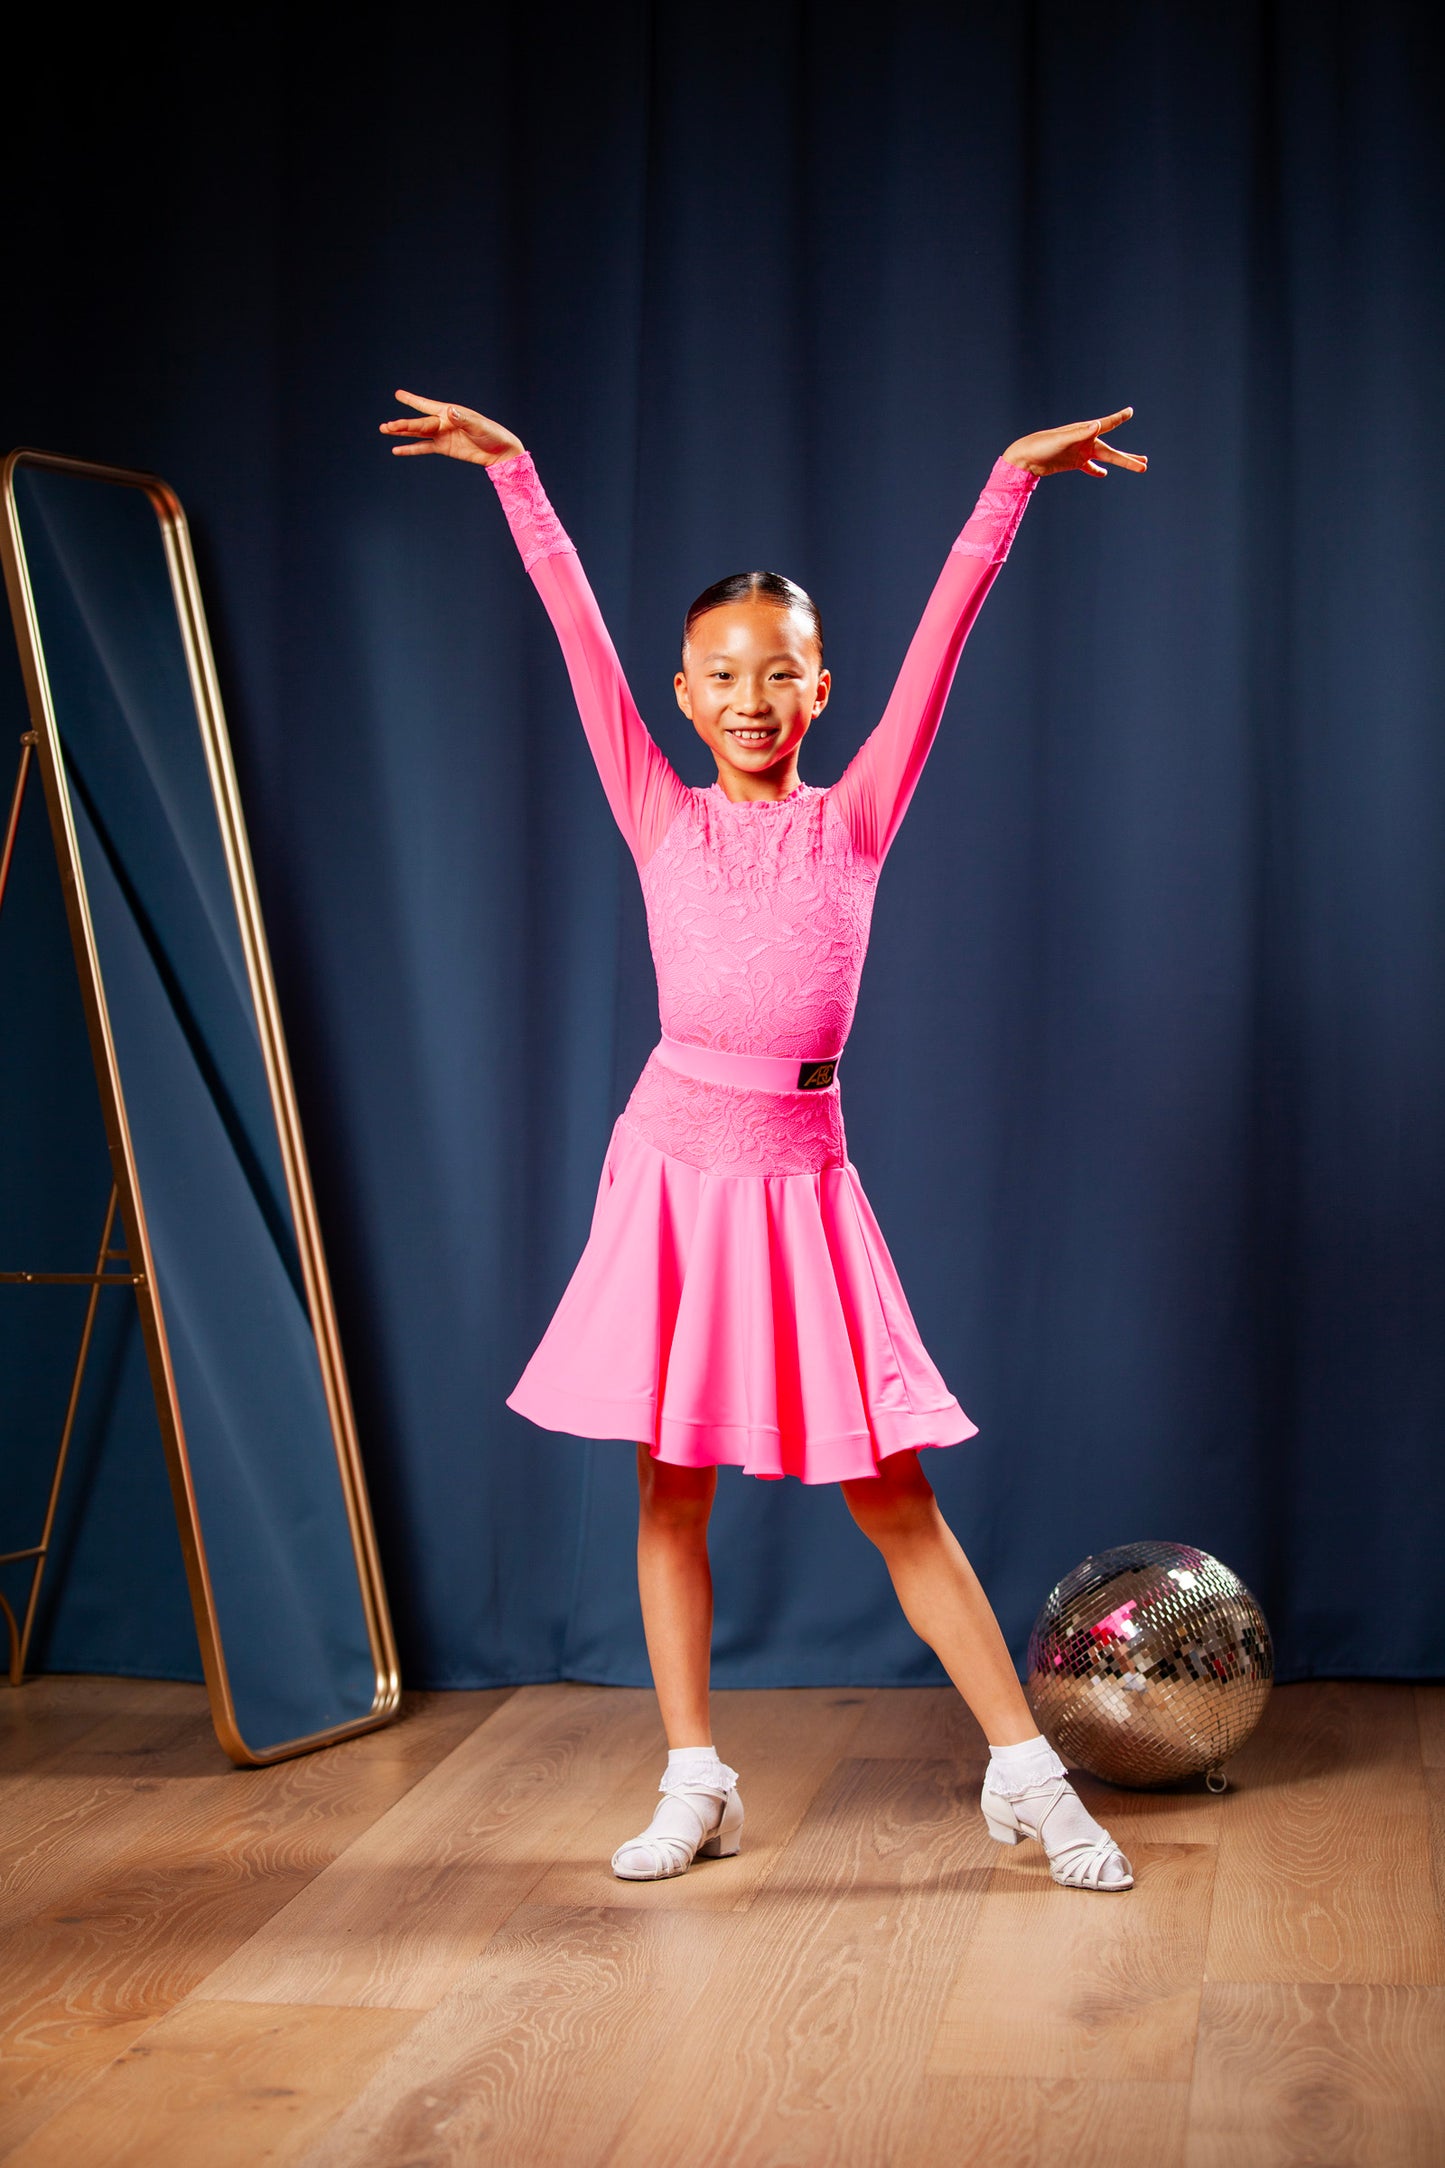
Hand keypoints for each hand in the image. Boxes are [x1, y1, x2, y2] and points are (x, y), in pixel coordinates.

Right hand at [379, 390, 524, 466]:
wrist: (500, 451)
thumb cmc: (492, 433)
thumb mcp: (478, 425)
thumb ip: (463, 419)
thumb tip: (449, 411)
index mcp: (450, 412)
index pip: (427, 405)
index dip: (412, 400)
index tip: (398, 394)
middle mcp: (443, 422)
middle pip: (418, 423)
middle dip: (402, 425)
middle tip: (385, 426)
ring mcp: (442, 435)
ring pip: (417, 433)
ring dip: (401, 433)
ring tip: (384, 430)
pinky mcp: (444, 448)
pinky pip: (424, 448)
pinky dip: (410, 449)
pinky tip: (396, 449)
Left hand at [1002, 407, 1146, 478]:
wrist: (1024, 457)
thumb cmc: (1041, 445)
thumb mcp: (1061, 439)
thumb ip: (1080, 433)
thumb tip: (1097, 425)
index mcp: (1084, 432)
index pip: (1107, 424)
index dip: (1119, 418)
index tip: (1130, 411)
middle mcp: (1086, 441)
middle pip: (1112, 451)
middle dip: (1128, 458)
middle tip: (1145, 464)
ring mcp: (1081, 452)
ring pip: (1105, 458)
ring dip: (1120, 462)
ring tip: (1137, 465)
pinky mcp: (1073, 462)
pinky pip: (1089, 467)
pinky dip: (1096, 470)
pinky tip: (1103, 474)